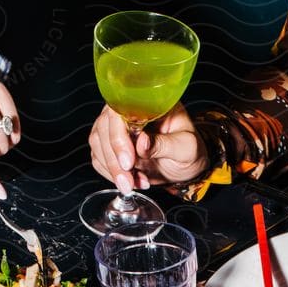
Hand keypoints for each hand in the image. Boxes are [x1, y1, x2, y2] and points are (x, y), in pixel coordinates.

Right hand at [88, 104, 207, 192]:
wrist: (185, 165)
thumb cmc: (189, 150)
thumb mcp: (186, 147)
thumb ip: (165, 144)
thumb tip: (142, 142)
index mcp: (147, 103)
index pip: (120, 111)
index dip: (119, 136)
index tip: (129, 162)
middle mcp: (127, 111)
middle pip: (104, 128)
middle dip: (114, 160)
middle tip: (130, 182)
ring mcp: (116, 127)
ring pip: (98, 144)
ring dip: (113, 169)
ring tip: (137, 183)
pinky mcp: (110, 145)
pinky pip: (99, 158)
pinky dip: (111, 174)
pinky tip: (131, 181)